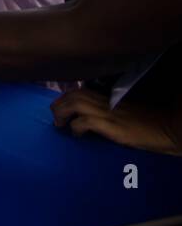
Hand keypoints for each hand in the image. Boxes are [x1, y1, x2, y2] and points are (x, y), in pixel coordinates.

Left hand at [52, 88, 181, 154]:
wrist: (168, 129)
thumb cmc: (149, 124)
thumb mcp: (126, 113)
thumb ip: (109, 110)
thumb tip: (87, 118)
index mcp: (110, 98)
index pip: (81, 90)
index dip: (66, 97)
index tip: (60, 108)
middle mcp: (107, 102)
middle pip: (74, 94)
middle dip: (58, 104)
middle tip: (56, 118)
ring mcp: (110, 113)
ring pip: (76, 104)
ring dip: (62, 113)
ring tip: (60, 125)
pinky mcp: (113, 126)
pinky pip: (86, 122)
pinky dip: (76, 127)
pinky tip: (77, 135)